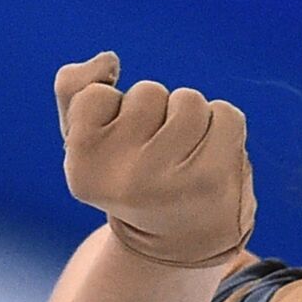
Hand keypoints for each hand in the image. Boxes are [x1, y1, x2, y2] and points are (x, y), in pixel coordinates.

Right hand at [53, 51, 256, 267]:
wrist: (181, 241)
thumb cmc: (130, 180)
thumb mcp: (87, 141)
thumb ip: (75, 90)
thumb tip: (108, 60)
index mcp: (83, 169)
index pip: (95, 93)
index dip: (113, 109)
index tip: (120, 150)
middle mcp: (125, 179)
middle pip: (148, 93)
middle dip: (156, 113)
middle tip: (158, 158)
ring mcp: (173, 181)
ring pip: (188, 101)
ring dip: (192, 119)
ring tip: (186, 157)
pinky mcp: (216, 178)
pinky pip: (225, 114)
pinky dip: (223, 128)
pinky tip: (212, 159)